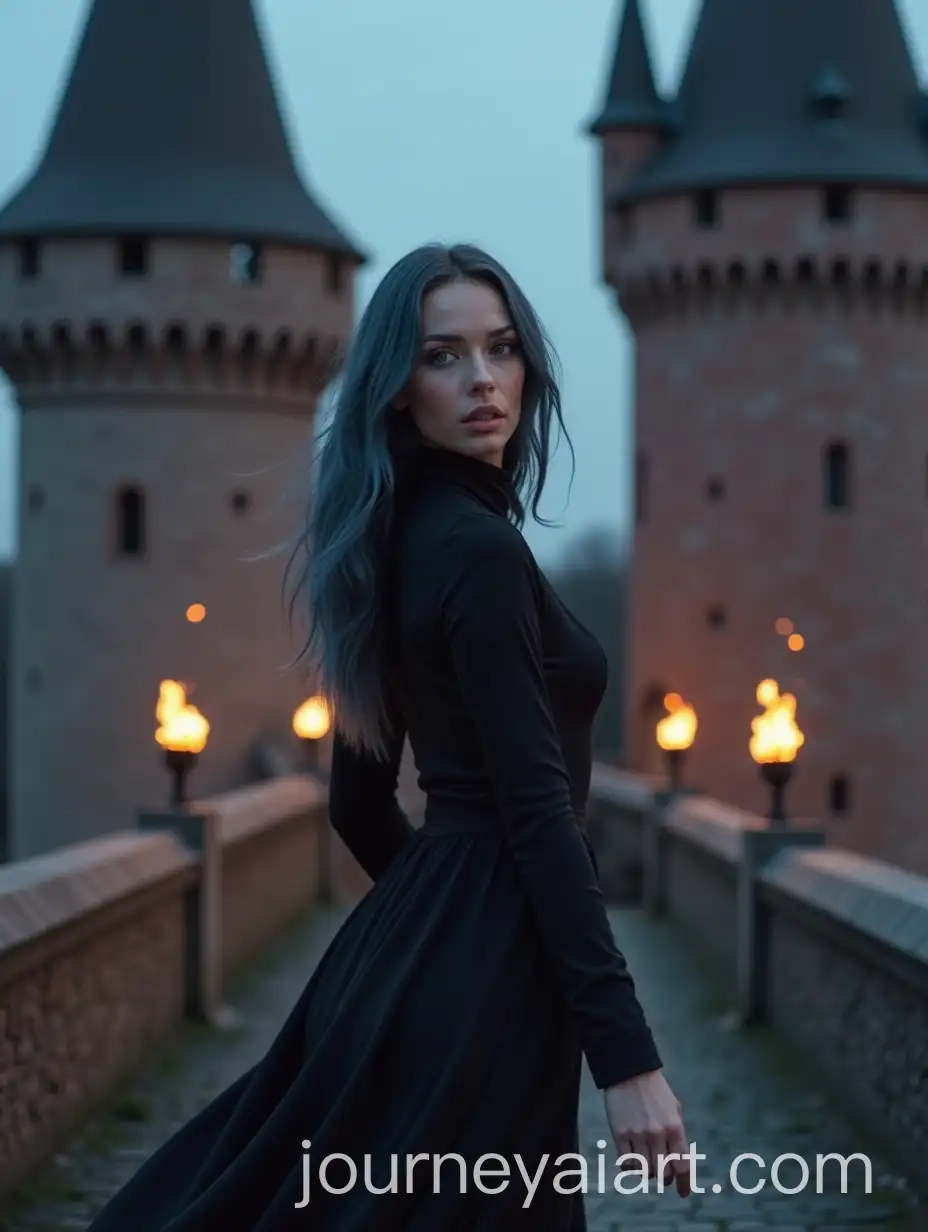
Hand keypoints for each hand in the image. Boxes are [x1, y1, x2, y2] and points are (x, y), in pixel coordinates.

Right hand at [604, 1069, 690, 1196]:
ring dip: (646, 1171)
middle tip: (662, 1172)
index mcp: (675, 1127)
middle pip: (663, 1174)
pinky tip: (631, 1158)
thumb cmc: (654, 1092)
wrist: (629, 1070)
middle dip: (664, 1176)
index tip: (682, 1193)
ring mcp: (637, 1134)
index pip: (683, 1166)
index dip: (684, 1184)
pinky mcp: (619, 1133)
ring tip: (645, 1161)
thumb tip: (680, 1165)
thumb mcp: (674, 1110)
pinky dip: (630, 1166)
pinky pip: (626, 1164)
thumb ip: (678, 1136)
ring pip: (644, 1172)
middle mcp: (657, 1133)